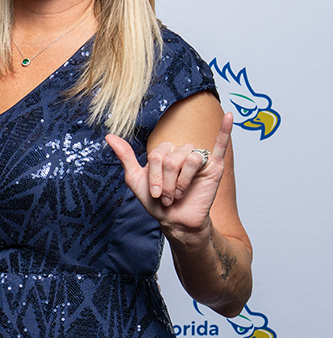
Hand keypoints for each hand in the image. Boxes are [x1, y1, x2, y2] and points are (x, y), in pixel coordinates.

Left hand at [106, 113, 232, 240]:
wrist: (176, 221)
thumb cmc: (156, 201)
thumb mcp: (135, 179)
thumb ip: (125, 156)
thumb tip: (109, 136)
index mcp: (163, 152)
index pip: (157, 156)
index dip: (154, 176)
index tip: (154, 193)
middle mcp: (180, 151)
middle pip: (171, 159)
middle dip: (167, 182)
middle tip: (168, 196)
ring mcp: (198, 157)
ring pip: (189, 160)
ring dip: (182, 182)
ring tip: (179, 194)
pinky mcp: (214, 166)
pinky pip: (220, 145)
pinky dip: (225, 130)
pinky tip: (229, 117)